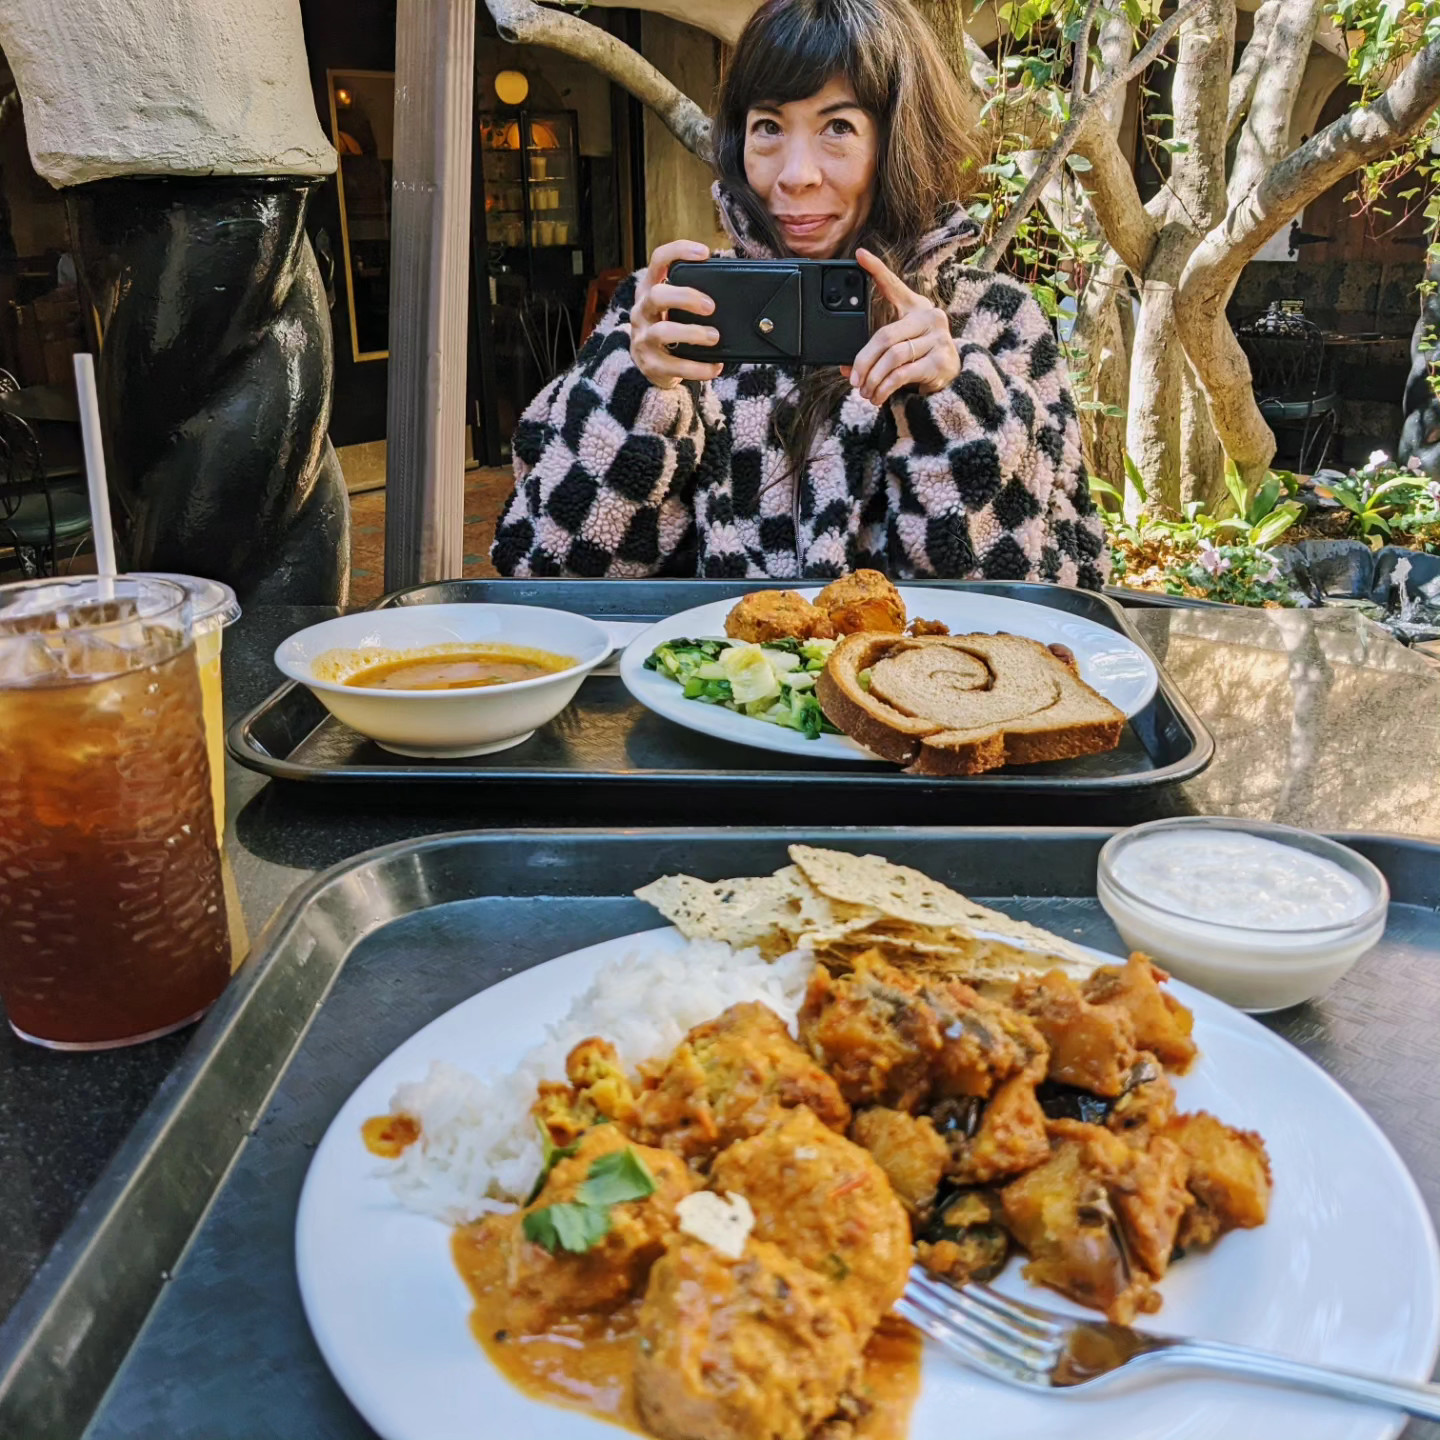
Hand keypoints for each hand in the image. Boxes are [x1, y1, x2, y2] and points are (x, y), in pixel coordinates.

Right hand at [630, 240, 723, 388]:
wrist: (652, 365)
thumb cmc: (670, 327)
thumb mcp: (674, 307)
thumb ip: (692, 295)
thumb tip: (731, 287)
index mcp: (649, 289)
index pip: (658, 260)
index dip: (678, 251)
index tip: (704, 253)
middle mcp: (642, 311)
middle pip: (657, 295)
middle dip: (686, 297)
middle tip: (710, 306)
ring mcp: (643, 338)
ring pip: (663, 331)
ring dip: (692, 333)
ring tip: (714, 337)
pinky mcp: (651, 365)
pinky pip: (674, 366)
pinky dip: (698, 367)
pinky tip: (715, 367)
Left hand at [844, 247, 959, 405]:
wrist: (953, 379)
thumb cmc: (920, 358)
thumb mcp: (899, 349)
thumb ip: (875, 353)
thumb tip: (846, 369)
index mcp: (916, 307)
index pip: (894, 286)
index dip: (877, 270)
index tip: (860, 256)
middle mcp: (929, 317)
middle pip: (885, 336)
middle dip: (864, 360)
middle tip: (853, 379)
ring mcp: (937, 339)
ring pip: (893, 357)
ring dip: (874, 378)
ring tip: (865, 392)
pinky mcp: (940, 361)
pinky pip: (903, 374)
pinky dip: (885, 388)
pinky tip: (878, 397)